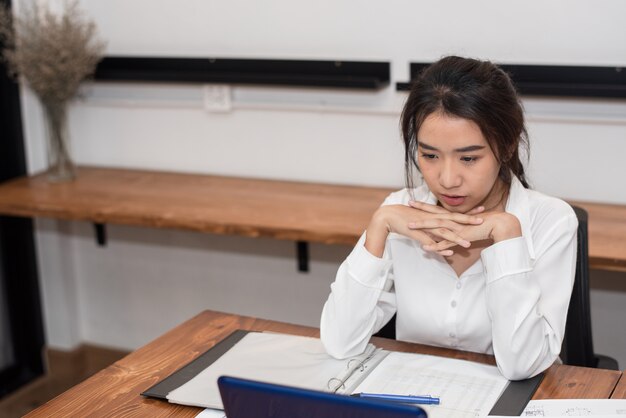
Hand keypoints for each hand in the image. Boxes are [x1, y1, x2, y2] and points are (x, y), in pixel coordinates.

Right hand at [364, 201, 483, 257]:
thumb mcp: (423, 220)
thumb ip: (434, 226)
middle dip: (467, 221)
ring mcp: (425, 226)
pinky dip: (440, 249)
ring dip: (456, 238)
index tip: (482, 210)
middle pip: (453, 220)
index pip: (455, 213)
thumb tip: (442, 232)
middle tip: (482, 221)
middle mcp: (432, 218)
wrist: (389, 216)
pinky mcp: (418, 235)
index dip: (468, 212)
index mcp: (434, 214)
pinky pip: (431, 243)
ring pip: (443, 233)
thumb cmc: (405, 217)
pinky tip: (448, 254)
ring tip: (468, 244)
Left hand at [419, 211, 521, 253]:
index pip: (437, 209)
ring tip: (409, 226)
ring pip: (437, 227)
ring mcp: (457, 228)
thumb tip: (455, 228)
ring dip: (423, 226)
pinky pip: (446, 243)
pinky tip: (425, 248)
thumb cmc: (487, 224)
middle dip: (420, 209)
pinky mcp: (461, 237)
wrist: (500, 225)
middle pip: (434, 213)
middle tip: (408, 204)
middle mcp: (455, 220)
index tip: (414, 201)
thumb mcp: (470, 224)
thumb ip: (462, 225)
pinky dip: (435, 246)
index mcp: (456, 217)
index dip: (425, 205)